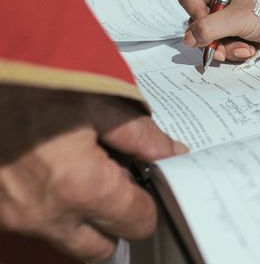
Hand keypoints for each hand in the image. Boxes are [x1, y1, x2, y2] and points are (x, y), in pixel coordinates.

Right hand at [0, 86, 187, 262]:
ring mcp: (16, 218)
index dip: (150, 203)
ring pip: (66, 240)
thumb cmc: (36, 82)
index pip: (137, 223)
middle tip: (118, 181)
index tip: (148, 182)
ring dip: (83, 217)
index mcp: (80, 186)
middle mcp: (47, 214)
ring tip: (84, 170)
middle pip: (101, 248)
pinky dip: (52, 207)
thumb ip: (139, 134)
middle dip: (117, 221)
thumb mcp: (96, 99)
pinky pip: (37, 224)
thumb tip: (172, 154)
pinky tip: (55, 169)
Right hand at [180, 0, 259, 62]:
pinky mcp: (235, 37)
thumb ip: (210, 27)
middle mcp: (220, 3)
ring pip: (209, 41)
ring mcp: (227, 22)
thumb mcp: (239, 19)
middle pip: (197, 24)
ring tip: (246, 48)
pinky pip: (223, 49)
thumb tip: (188, 39)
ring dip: (226, 49)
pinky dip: (235, 52)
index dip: (194, 14)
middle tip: (222, 47)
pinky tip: (250, 50)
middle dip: (213, 39)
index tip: (206, 27)